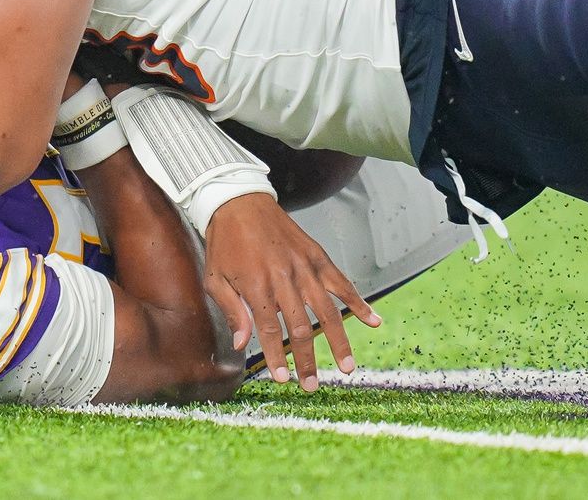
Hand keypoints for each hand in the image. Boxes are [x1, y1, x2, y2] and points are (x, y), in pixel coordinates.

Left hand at [202, 193, 380, 391]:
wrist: (239, 201)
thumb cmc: (224, 242)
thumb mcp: (215, 278)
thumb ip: (231, 311)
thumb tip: (241, 344)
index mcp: (257, 285)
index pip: (271, 331)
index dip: (277, 357)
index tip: (283, 379)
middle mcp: (284, 278)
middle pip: (302, 327)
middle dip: (307, 361)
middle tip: (311, 386)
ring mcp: (304, 266)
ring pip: (327, 311)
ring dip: (338, 342)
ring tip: (346, 368)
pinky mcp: (317, 256)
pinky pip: (341, 282)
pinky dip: (358, 302)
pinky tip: (373, 321)